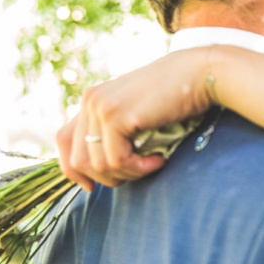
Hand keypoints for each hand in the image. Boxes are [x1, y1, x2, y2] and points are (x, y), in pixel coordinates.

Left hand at [57, 49, 216, 190]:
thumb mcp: (137, 114)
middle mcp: (89, 100)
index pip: (63, 142)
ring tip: (153, 163)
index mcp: (92, 100)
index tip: (92, 188)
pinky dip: (139, 168)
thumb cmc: (176, 98)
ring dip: (128, 174)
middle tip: (138, 172)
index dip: (72, 171)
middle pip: (78, 161)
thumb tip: (95, 173)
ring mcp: (99, 106)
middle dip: (108, 178)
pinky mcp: (115, 115)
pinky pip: (116, 161)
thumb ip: (114, 132)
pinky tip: (159, 159)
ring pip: (98, 165)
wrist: (200, 74)